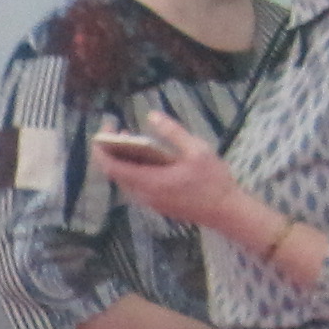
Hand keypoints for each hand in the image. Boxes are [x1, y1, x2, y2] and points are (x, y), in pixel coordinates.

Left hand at [93, 111, 240, 227]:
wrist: (226, 212)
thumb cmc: (214, 181)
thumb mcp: (197, 150)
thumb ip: (173, 132)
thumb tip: (152, 115)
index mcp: (150, 182)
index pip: (112, 167)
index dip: (101, 149)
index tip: (102, 131)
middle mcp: (144, 195)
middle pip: (116, 173)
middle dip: (111, 150)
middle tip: (116, 129)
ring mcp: (150, 202)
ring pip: (126, 179)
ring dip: (123, 159)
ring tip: (128, 137)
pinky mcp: (158, 203)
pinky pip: (137, 184)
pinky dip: (134, 168)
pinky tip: (145, 154)